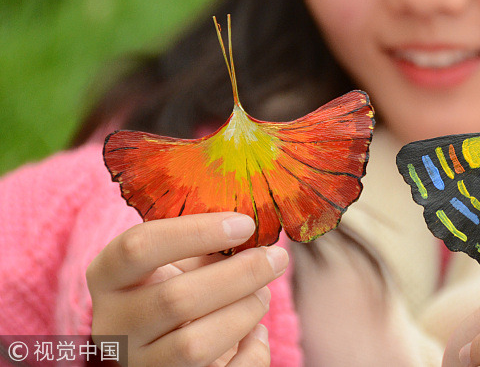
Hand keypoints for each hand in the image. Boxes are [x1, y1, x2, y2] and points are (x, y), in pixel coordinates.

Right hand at [87, 212, 288, 366]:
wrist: (165, 347)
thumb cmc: (178, 288)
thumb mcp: (177, 261)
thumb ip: (204, 245)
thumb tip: (254, 238)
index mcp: (108, 278)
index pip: (138, 247)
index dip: (196, 232)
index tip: (245, 224)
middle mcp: (114, 325)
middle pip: (176, 299)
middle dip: (239, 275)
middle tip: (275, 259)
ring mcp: (138, 365)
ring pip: (194, 345)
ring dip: (244, 312)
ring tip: (262, 294)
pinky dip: (252, 353)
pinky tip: (256, 334)